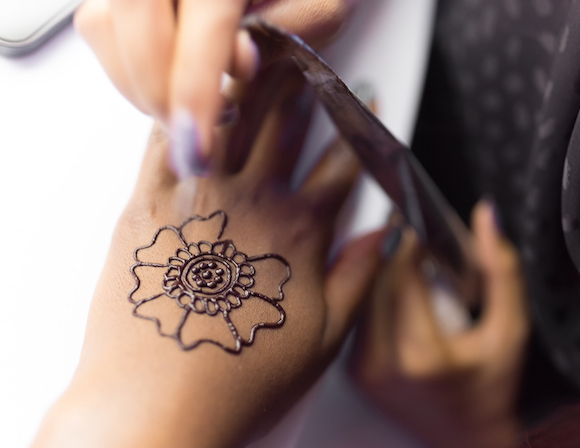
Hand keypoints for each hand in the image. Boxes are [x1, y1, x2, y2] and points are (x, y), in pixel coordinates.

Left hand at [0, 61, 393, 447]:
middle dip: (304, 89)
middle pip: (283, 128)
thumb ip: (358, 277)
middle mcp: (250, 204)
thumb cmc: (243, 381)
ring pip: (228, 123)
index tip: (370, 103)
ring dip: (249, 88)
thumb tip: (385, 234)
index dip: (360, 131)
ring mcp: (195, 200)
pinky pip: (163, 143)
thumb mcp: (325, 339)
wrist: (158, 407)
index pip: (340, 167)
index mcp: (298, 233)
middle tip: (312, 64)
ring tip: (262, 65)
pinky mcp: (146, 208)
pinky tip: (193, 104)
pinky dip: (181, 116)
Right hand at [74, 0, 358, 177]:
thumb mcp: (323, 4)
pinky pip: (100, 26)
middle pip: (133, 21)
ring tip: (202, 103)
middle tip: (196, 140)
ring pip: (104, 26)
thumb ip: (285, 34)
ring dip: (144, 84)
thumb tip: (235, 66)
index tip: (197, 146)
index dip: (195, 88)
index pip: (202, 21)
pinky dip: (130, 66)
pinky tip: (176, 77)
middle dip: (160, 93)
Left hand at [351, 201, 529, 447]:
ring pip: (360, 292)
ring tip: (407, 254)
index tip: (422, 215)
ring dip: (380, 266)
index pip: (401, 270)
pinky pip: (358, 314)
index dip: (409, 235)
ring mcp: (360, 369)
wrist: (466, 443)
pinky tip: (396, 285)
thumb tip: (485, 214)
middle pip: (373, 277)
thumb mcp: (512, 329)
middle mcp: (380, 363)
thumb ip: (502, 269)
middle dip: (392, 245)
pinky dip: (375, 291)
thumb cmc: (493, 388)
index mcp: (420, 354)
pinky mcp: (352, 370)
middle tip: (411, 223)